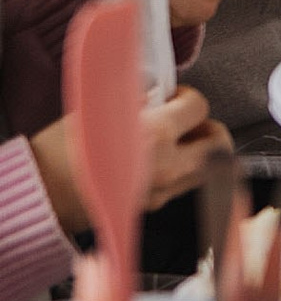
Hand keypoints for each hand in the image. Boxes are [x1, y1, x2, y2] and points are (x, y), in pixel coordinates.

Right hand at [32, 85, 229, 232]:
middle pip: (219, 144)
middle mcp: (166, 168)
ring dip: (199, 151)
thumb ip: (139, 98)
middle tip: (188, 119)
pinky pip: (182, 186)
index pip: (199, 106)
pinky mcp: (151, 208)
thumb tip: (158, 92)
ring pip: (206, 170)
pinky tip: (157, 160)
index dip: (186, 95)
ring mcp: (162, 192)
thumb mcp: (100, 108)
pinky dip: (180, 171)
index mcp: (155, 136)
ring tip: (176, 139)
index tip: (172, 95)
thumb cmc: (61, 151)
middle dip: (207, 127)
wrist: (40, 194)